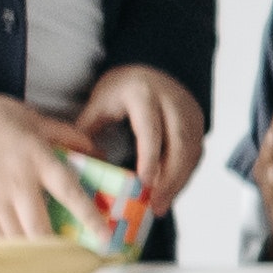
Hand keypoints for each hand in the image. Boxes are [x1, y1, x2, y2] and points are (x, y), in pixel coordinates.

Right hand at [0, 81, 103, 244]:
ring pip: (16, 236)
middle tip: (74, 256)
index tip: (103, 235)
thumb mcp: (35, 119)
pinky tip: (23, 245)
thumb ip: (67, 136)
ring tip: (51, 257)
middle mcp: (18, 183)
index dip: (88, 216)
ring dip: (35, 250)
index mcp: (37, 160)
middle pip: (38, 227)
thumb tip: (93, 150)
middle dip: (57, 248)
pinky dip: (12, 242)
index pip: (69, 193)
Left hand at [76, 64, 205, 211]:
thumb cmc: (122, 88)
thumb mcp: (100, 102)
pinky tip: (170, 192)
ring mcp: (191, 114)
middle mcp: (174, 103)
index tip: (144, 184)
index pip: (151, 131)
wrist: (150, 67)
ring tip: (162, 205)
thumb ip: (88, 130)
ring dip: (178, 182)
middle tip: (156, 204)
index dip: (150, 159)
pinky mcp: (199, 125)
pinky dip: (184, 176)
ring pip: (191, 153)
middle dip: (169, 178)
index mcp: (145, 95)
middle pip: (179, 145)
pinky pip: (195, 155)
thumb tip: (74, 161)